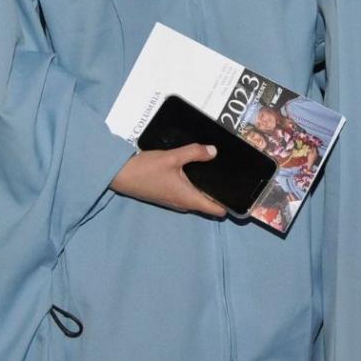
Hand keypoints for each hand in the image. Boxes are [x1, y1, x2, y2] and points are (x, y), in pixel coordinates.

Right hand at [110, 144, 227, 216]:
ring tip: (219, 173)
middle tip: (234, 178)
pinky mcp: (166, 194)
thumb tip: (214, 151)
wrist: (119, 174)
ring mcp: (173, 200)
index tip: (242, 195)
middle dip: (220, 194)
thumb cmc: (145, 169)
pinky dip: (195, 186)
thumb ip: (194, 152)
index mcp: (187, 198)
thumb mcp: (172, 157)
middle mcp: (182, 203)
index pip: (215, 210)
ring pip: (197, 198)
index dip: (229, 205)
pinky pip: (187, 193)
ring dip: (206, 189)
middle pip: (207, 204)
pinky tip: (197, 172)